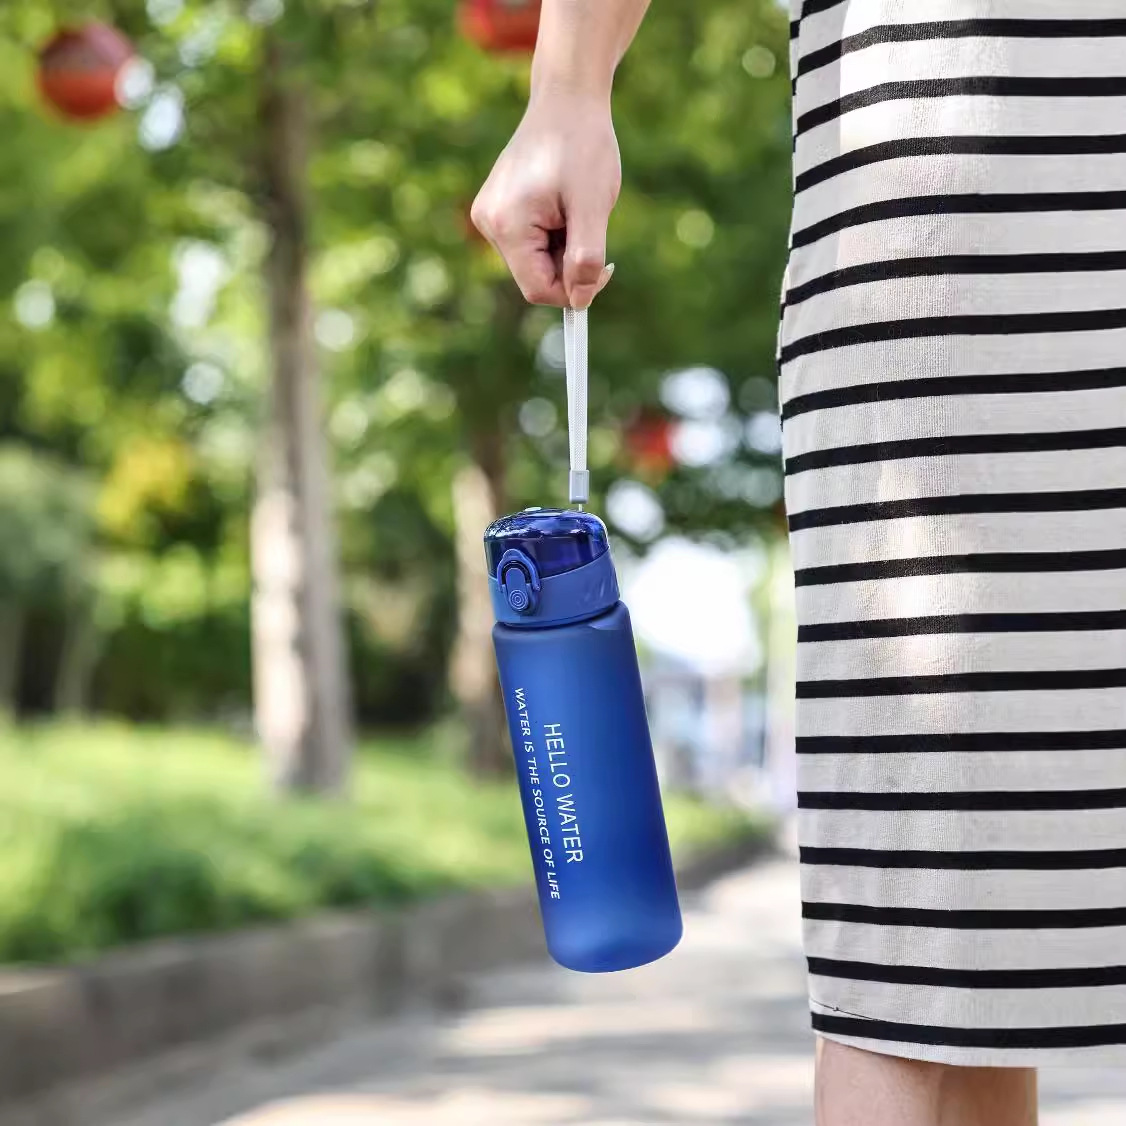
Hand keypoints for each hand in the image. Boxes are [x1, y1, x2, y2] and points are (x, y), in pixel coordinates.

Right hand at [472, 91, 619, 309]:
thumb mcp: (593, 206)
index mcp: (507, 225)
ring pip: (533, 262)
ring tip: (574, 205)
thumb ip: (586, 259)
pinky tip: (562, 203)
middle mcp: (488, 222)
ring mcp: (489, 215)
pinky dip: (553, 234)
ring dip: (562, 247)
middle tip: (589, 223)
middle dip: (569, 263)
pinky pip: (529, 243)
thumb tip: (580, 301)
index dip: (574, 290)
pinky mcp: (496, 208)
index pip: (538, 290)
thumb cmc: (583, 146)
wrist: (567, 98)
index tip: (604, 268)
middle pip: (535, 277)